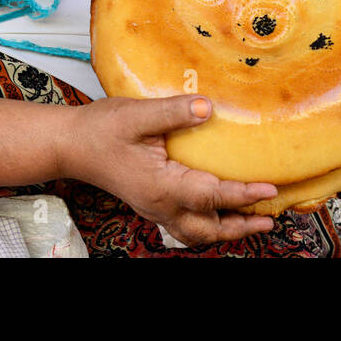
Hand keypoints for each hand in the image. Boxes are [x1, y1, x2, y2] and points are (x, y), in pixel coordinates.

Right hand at [65, 94, 277, 246]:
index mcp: (161, 186)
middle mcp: (160, 205)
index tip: (270, 191)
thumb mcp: (137, 116)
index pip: (211, 196)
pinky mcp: (151, 203)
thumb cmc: (99, 130)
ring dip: (225, 230)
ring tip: (252, 222)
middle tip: (270, 218)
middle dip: (241, 226)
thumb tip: (208, 108)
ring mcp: (154, 208)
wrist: (69, 145)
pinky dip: (207, 224)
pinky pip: (185, 224)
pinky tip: (218, 212)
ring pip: (196, 232)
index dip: (243, 195)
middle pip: (208, 228)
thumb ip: (174, 112)